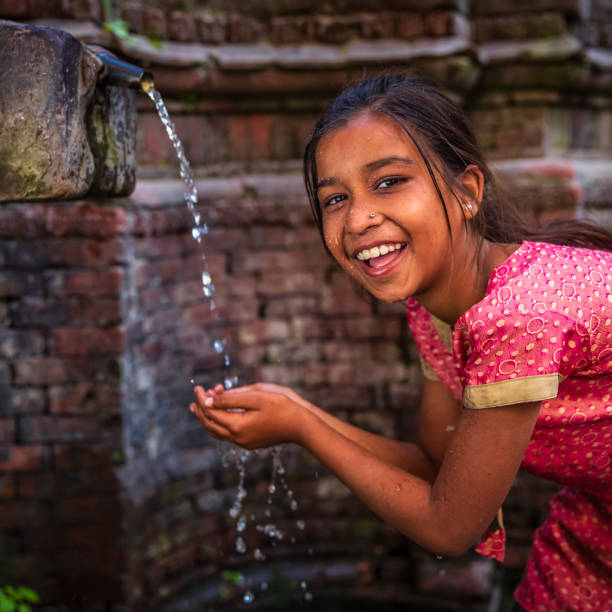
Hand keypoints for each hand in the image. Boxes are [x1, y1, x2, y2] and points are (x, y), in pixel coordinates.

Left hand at [189, 383, 308, 449]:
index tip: (198, 387)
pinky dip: (220, 423)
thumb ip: (231, 398)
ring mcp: (244, 443)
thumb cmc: (282, 407)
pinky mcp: (251, 443)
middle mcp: (237, 438)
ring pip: (217, 432)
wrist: (302, 426)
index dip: (202, 399)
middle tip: (195, 396)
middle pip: (210, 425)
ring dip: (208, 418)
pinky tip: (221, 415)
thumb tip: (209, 400)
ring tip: (200, 408)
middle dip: (201, 410)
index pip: (211, 412)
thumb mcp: (256, 396)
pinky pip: (228, 434)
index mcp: (237, 426)